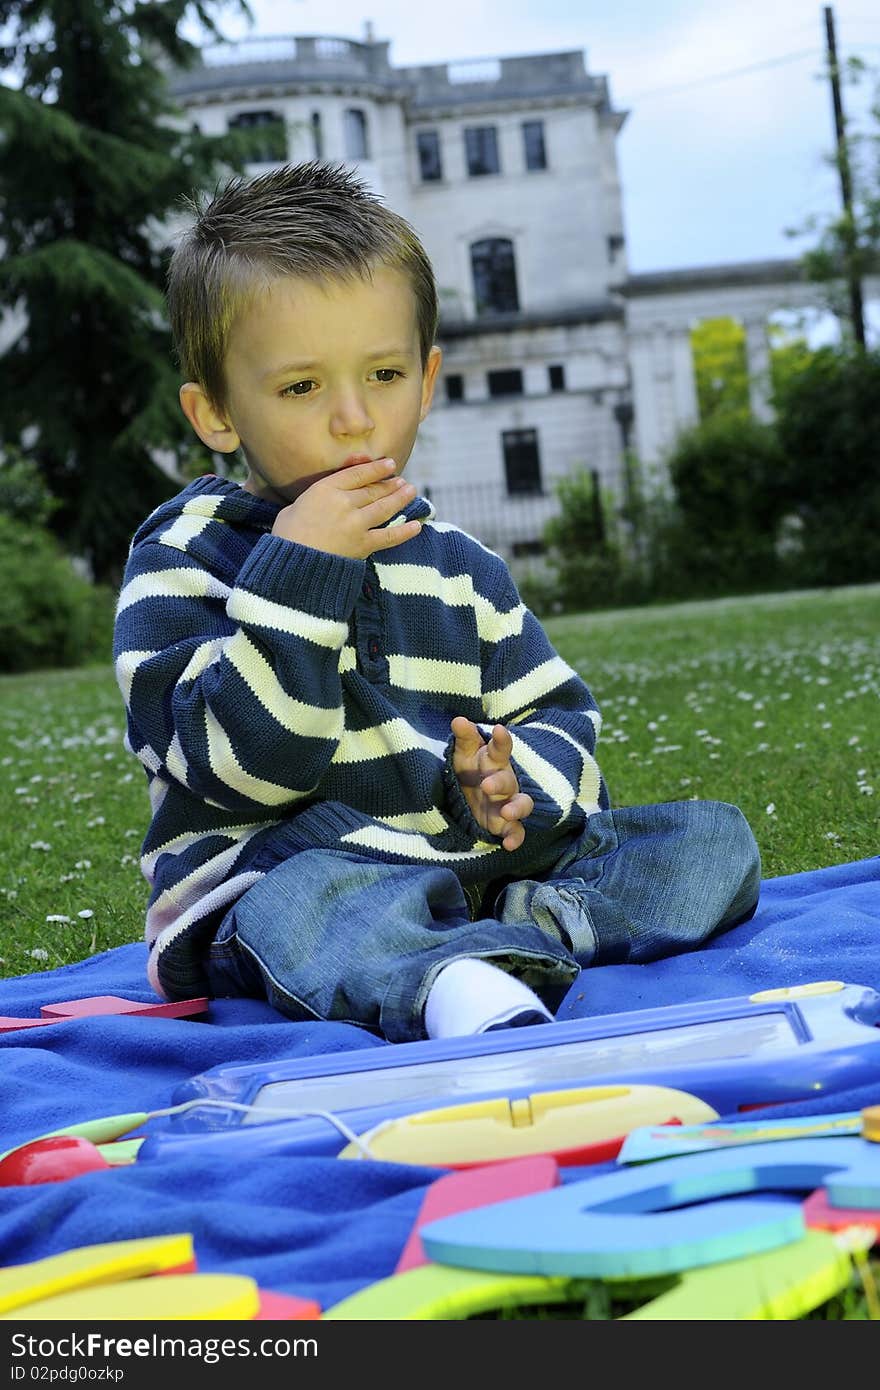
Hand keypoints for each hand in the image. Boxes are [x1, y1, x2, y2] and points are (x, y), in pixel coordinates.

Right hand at [272, 458, 420, 557]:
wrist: (292, 564)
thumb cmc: (287, 536)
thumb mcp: (294, 506)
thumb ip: (315, 498)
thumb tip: (325, 497)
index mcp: (325, 489)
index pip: (358, 474)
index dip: (377, 468)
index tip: (390, 464)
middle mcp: (345, 502)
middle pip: (374, 490)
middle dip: (390, 484)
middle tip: (402, 481)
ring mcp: (356, 524)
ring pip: (385, 508)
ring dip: (400, 499)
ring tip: (411, 491)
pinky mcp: (363, 545)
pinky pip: (389, 536)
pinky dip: (405, 531)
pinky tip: (416, 525)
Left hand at [450, 717, 533, 850]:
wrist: (470, 796)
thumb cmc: (470, 769)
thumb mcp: (464, 753)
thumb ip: (464, 737)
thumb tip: (459, 720)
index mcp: (495, 761)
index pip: (501, 748)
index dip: (502, 740)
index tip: (500, 730)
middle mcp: (506, 781)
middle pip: (509, 781)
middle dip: (500, 783)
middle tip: (487, 785)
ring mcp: (508, 803)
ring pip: (522, 805)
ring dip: (517, 808)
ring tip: (507, 813)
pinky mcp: (505, 824)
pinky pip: (516, 831)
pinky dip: (515, 838)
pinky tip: (508, 845)